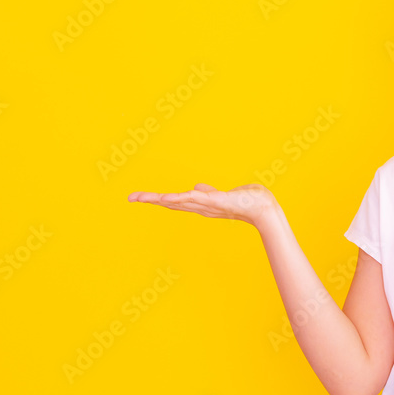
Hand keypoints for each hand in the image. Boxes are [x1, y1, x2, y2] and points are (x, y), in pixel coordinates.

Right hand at [128, 183, 276, 227]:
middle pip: (171, 203)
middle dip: (150, 200)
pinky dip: (179, 198)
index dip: (156, 199)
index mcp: (200, 205)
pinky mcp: (215, 200)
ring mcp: (207, 205)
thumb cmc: (245, 201)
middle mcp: (200, 207)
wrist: (263, 208)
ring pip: (179, 201)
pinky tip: (166, 198)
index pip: (174, 201)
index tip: (138, 198)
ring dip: (159, 199)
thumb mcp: (222, 194)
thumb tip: (195, 187)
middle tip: (130, 197)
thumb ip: (207, 191)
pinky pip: (195, 199)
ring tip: (142, 197)